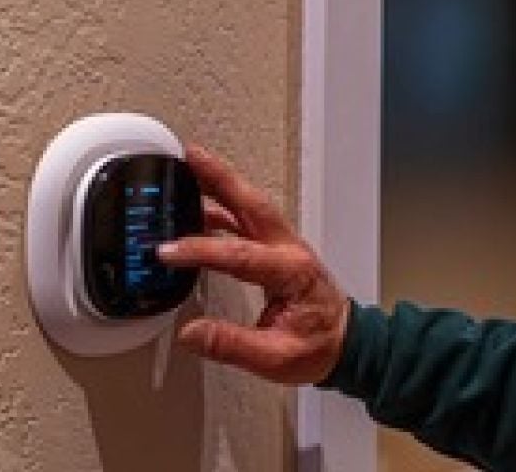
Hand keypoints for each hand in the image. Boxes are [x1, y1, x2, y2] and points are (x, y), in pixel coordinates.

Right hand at [157, 145, 350, 384]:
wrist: (347, 343)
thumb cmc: (319, 348)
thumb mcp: (276, 358)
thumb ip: (231, 344)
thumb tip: (191, 333)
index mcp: (291, 272)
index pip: (240, 255)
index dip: (201, 250)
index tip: (168, 251)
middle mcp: (290, 250)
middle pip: (251, 204)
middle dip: (220, 177)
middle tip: (190, 155)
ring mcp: (285, 245)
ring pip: (251, 205)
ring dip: (222, 183)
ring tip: (189, 167)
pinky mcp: (278, 249)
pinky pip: (249, 219)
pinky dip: (225, 207)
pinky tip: (200, 208)